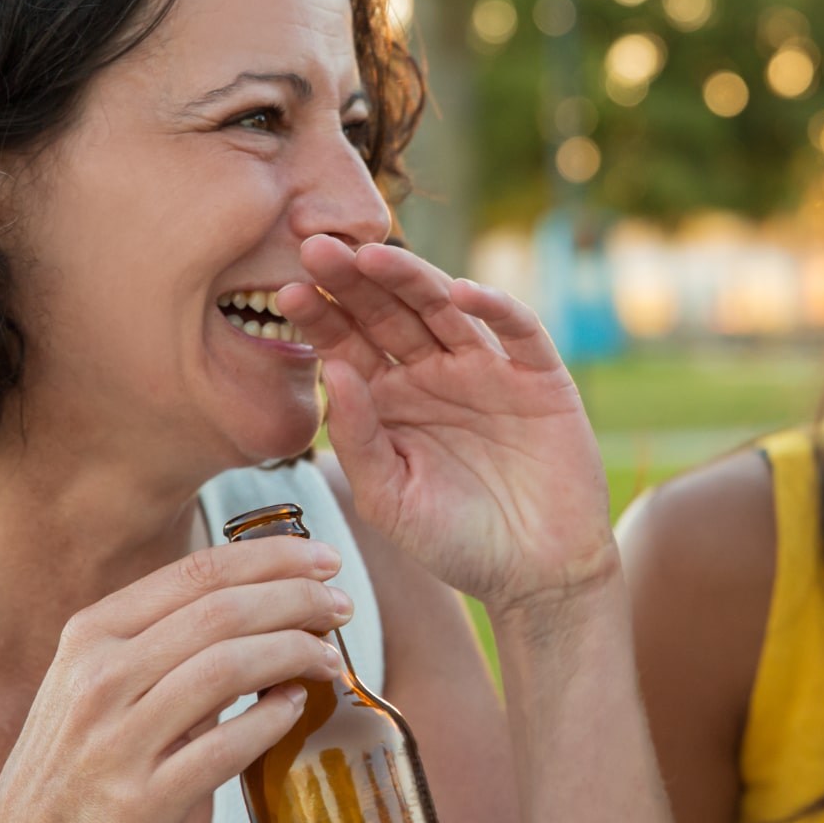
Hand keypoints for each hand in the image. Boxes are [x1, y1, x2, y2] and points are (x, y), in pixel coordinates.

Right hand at [0, 538, 351, 822]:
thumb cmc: (69, 766)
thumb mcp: (88, 682)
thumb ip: (156, 639)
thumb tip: (253, 600)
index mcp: (90, 636)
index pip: (197, 572)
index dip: (272, 558)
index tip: (322, 558)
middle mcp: (99, 679)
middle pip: (223, 612)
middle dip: (298, 599)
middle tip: (340, 604)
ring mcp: (117, 741)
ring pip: (229, 668)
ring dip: (295, 653)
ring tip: (328, 658)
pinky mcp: (140, 802)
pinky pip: (225, 746)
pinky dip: (272, 719)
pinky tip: (295, 706)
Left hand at [277, 236, 616, 614]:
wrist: (535, 575)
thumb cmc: (453, 541)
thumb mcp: (388, 498)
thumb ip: (358, 440)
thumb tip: (332, 370)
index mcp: (389, 398)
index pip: (347, 343)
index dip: (320, 316)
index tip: (285, 292)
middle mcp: (432, 372)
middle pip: (388, 311)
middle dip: (354, 280)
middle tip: (315, 248)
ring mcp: (486, 369)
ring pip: (444, 307)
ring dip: (411, 278)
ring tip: (373, 256)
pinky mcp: (538, 376)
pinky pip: (517, 331)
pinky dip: (495, 307)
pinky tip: (462, 293)